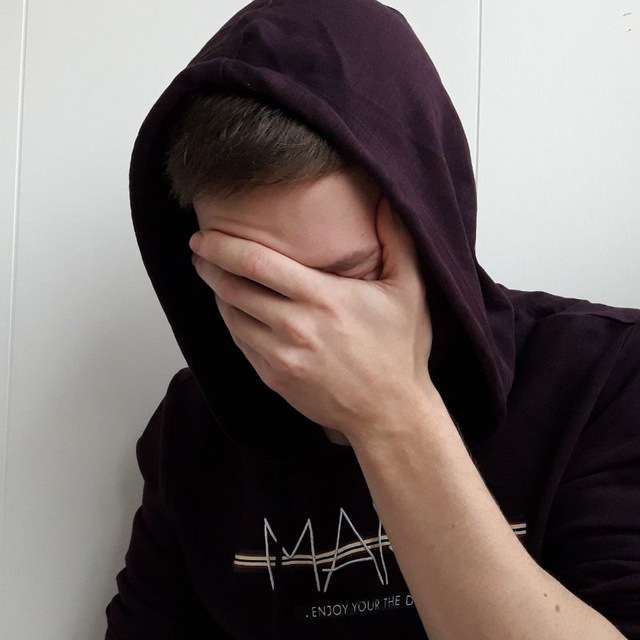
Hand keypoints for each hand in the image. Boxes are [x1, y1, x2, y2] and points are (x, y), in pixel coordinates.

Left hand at [190, 197, 432, 440]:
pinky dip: (231, 321)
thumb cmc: (398, 351)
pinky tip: (233, 310)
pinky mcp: (274, 378)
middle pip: (233, 288)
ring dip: (216, 293)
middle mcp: (295, 327)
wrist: (389, 413)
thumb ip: (397, 240)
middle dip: (208, 265)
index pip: (256, 263)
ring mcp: (280, 356)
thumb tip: (387, 199)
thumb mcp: (409, 290)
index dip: (222, 246)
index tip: (204, 236)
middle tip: (199, 250)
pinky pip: (240, 342)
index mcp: (322, 299)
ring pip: (231, 316)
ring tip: (212, 276)